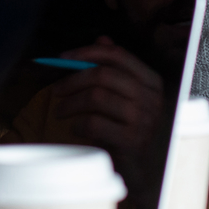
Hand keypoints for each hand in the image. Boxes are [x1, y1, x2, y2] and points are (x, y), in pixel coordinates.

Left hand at [47, 38, 165, 165]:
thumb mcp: (125, 97)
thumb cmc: (129, 129)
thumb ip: (116, 69)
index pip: (118, 55)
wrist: (142, 171)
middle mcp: (151, 98)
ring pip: (96, 97)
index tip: (62, 58)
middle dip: (73, 79)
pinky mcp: (132, 141)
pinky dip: (79, 124)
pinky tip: (75, 129)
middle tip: (56, 90)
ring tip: (61, 111)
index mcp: (151, 82)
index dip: (87, 52)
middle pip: (103, 74)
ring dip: (71, 103)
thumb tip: (102, 38)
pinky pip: (95, 123)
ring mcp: (144, 120)